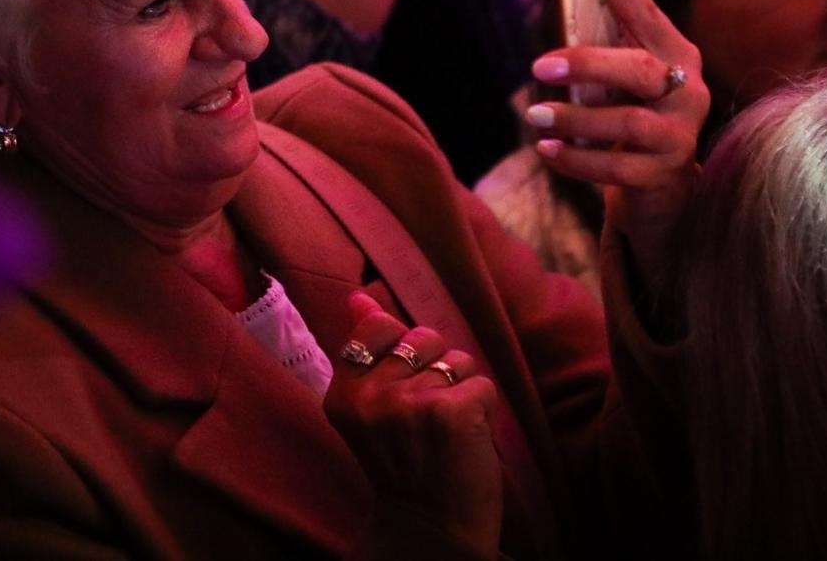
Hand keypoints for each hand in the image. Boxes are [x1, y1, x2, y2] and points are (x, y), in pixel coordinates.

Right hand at [325, 292, 501, 554]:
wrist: (431, 532)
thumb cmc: (404, 467)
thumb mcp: (371, 410)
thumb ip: (364, 349)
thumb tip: (359, 295)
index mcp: (343, 393)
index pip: (378, 327)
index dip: (401, 352)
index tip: (400, 392)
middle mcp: (371, 395)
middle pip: (422, 338)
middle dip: (434, 369)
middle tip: (425, 420)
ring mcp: (411, 402)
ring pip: (456, 359)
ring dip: (461, 390)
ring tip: (445, 431)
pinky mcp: (453, 411)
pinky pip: (482, 383)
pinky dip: (483, 409)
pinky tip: (466, 439)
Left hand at [524, 0, 708, 288]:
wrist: (665, 186)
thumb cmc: (643, 110)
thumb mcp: (638, 64)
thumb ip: (632, 18)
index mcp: (678, 56)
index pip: (649, 16)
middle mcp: (688, 92)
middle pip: (639, 71)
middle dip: (587, 64)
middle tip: (538, 67)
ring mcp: (678, 135)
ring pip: (626, 122)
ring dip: (574, 119)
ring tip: (534, 115)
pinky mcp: (662, 174)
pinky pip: (616, 168)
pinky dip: (577, 160)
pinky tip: (547, 151)